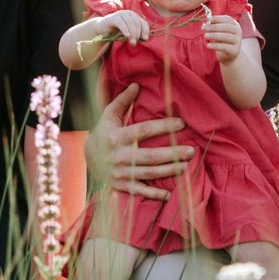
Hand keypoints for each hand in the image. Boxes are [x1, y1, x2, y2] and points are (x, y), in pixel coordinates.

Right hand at [85, 83, 191, 200]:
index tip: (181, 123)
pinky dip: (153, 195)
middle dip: (172, 153)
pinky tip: (168, 194)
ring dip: (169, 170)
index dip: (163, 127)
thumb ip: (123, 100)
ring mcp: (120, 173)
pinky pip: (139, 191)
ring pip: (149, 173)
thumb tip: (137, 85)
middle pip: (150, 156)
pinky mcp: (121, 186)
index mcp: (116, 137)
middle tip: (191, 150)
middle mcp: (119, 156)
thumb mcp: (109, 114)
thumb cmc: (103, 132)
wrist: (87, 157)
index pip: (143, 131)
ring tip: (186, 165)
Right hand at [102, 9, 150, 44]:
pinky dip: (125, 30)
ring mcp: (121, 14)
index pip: (143, 22)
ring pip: (130, 23)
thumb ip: (135, 33)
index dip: (145, 31)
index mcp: (134, 16)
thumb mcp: (128, 32)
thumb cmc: (116, 31)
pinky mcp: (113, 17)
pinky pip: (121, 23)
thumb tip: (145, 39)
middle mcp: (129, 13)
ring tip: (132, 42)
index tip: (145, 39)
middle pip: (137, 23)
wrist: (102, 28)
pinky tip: (127, 36)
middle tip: (135, 43)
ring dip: (132, 33)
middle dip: (137, 34)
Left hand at [202, 14, 241, 63]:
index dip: (218, 19)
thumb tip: (208, 22)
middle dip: (215, 27)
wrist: (229, 55)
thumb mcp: (219, 32)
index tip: (209, 19)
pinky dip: (215, 45)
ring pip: (226, 36)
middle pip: (227, 27)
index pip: (228, 19)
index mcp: (235, 25)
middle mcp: (238, 32)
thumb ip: (215, 26)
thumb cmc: (222, 41)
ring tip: (205, 35)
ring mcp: (237, 41)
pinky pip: (224, 47)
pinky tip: (208, 45)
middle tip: (205, 28)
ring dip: (214, 35)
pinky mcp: (234, 50)